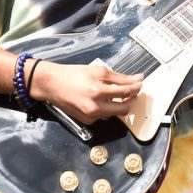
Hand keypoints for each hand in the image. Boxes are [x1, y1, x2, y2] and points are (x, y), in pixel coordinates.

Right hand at [29, 61, 143, 124]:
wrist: (52, 84)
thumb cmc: (73, 74)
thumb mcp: (97, 71)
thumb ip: (119, 77)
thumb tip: (137, 79)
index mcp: (98, 92)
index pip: (125, 93)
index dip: (136, 88)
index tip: (140, 83)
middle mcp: (95, 108)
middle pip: (123, 109)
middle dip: (131, 100)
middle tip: (132, 91)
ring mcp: (91, 117)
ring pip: (114, 113)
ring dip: (119, 104)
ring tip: (116, 93)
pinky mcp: (87, 122)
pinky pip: (103, 116)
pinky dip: (107, 108)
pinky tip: (101, 99)